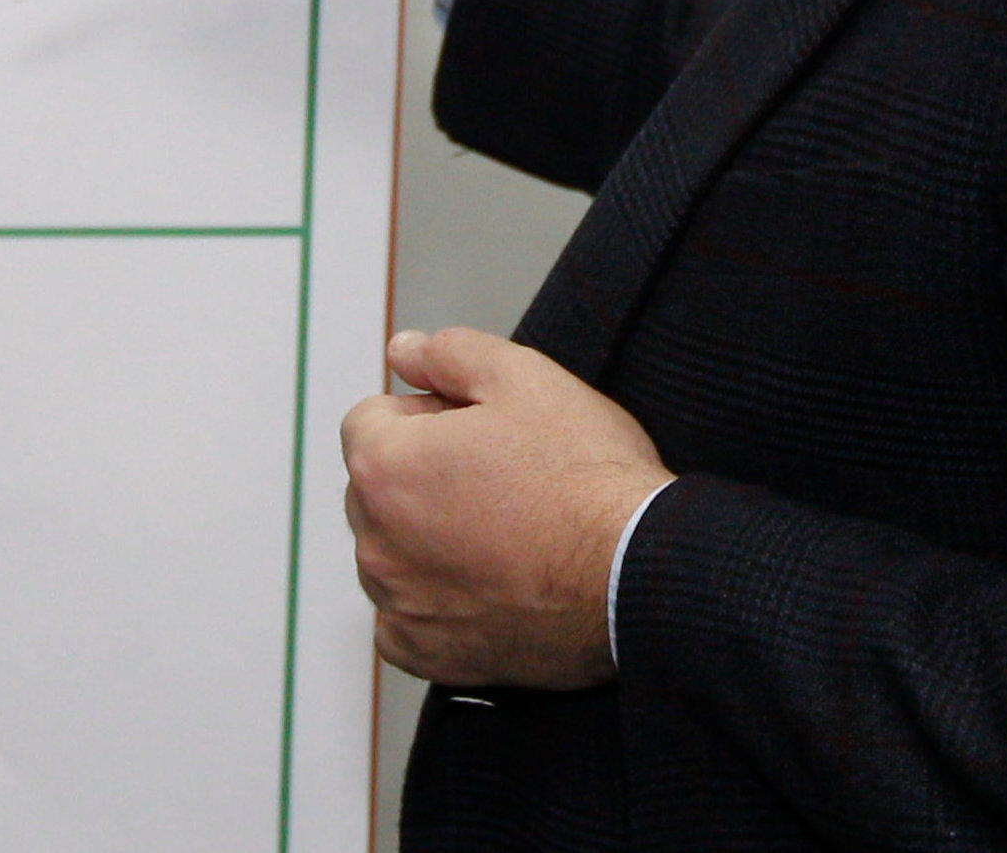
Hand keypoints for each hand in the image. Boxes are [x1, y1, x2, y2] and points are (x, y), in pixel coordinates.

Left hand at [341, 327, 671, 690]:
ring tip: (505, 530)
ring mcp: (401, 605)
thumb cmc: (586, 478)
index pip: (369, 421)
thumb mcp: (525, 377)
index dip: (427, 414)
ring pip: (392, 553)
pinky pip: (406, 621)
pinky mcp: (431, 655)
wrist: (637, 574)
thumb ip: (448, 353)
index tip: (479, 430)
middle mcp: (377, 543)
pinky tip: (487, 583)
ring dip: (426, 538)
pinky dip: (435, 603)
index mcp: (386, 468)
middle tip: (500, 475)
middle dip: (421, 475)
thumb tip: (403, 350)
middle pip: (376, 488)